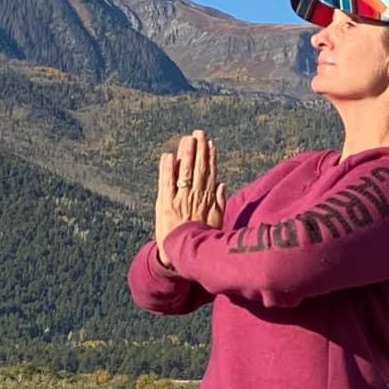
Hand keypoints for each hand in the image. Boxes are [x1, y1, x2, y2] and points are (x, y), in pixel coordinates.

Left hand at [154, 130, 224, 265]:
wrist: (183, 256)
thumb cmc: (201, 240)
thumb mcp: (216, 223)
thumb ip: (220, 203)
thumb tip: (222, 184)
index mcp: (208, 201)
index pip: (210, 174)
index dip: (210, 157)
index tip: (210, 143)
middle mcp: (195, 197)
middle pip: (198, 168)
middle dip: (199, 149)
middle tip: (198, 133)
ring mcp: (180, 199)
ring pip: (185, 172)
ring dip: (186, 154)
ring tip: (187, 139)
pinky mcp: (165, 204)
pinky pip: (167, 182)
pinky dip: (168, 168)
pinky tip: (168, 155)